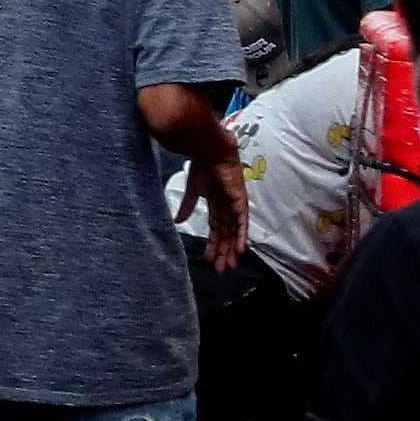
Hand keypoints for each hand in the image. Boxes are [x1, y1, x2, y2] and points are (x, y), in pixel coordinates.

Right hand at [188, 131, 250, 271]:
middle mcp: (227, 207)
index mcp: (216, 204)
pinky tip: (240, 250)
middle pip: (226, 234)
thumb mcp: (192, 190)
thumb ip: (186, 206)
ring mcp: (235, 205)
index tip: (208, 258)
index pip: (216, 229)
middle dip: (223, 251)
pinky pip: (242, 223)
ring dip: (232, 249)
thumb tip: (176, 221)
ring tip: (229, 265)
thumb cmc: (201, 166)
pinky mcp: (240, 201)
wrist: (209, 151)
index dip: (213, 243)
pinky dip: (241, 236)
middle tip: (221, 269)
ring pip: (234, 232)